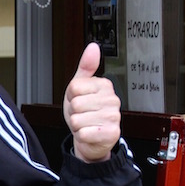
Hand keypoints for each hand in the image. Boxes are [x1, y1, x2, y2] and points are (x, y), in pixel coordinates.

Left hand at [62, 43, 120, 162]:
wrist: (91, 138)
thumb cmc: (85, 112)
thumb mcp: (80, 87)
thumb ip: (85, 67)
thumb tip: (93, 47)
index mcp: (104, 85)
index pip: (74, 87)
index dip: (71, 97)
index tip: (79, 100)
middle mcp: (112, 99)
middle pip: (75, 104)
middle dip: (73, 112)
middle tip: (82, 114)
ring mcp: (113, 116)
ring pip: (78, 119)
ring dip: (77, 125)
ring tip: (86, 123)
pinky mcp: (111, 133)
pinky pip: (84, 133)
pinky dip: (81, 136)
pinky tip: (89, 134)